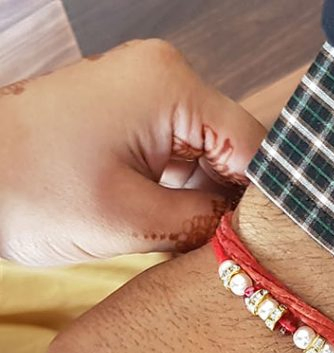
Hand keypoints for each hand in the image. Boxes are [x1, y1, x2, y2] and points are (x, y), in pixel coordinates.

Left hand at [0, 40, 263, 264]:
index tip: (262, 247)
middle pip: (233, 147)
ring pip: (208, 155)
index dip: (264, 200)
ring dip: (207, 202)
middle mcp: (165, 78)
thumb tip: (245, 236)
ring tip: (194, 244)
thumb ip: (204, 225)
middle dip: (233, 202)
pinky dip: (183, 193)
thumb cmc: (30, 191)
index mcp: (171, 87)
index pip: (252, 144)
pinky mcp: (130, 116)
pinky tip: (174, 227)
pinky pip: (179, 155)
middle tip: (227, 253)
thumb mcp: (132, 222)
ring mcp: (146, 95)